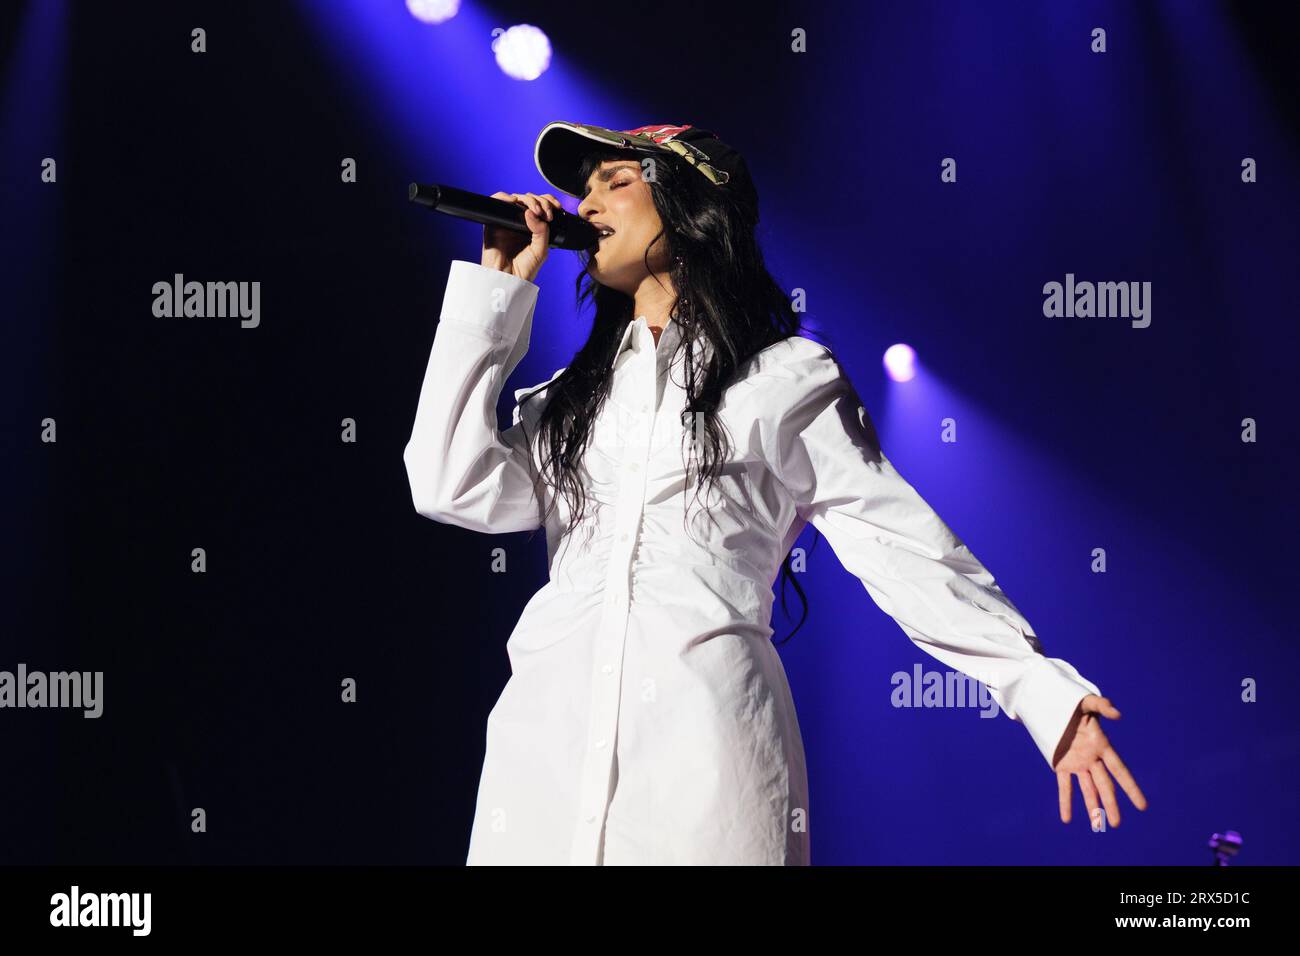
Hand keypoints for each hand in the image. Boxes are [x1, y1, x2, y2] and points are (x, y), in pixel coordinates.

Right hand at [482, 191, 563, 283]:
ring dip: (527, 199)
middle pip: (530, 199)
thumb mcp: (541, 250)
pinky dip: (503, 197)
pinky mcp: (493, 223)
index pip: (541, 206)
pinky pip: (496, 203)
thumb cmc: (524, 270)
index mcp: (533, 228)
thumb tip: (531, 212)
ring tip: (535, 210)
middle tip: (544, 213)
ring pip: (516, 198)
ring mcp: (507, 222)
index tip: (556, 208)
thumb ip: (542, 230)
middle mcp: (520, 223)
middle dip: (541, 201)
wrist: (508, 280)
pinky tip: (513, 202)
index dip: (549, 202)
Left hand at [1052, 694, 1147, 828]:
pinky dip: (1065, 802)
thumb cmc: (1074, 703)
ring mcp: (1078, 763)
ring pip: (1087, 789)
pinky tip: (1066, 818)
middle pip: (1104, 785)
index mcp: (1102, 746)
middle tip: (1116, 823)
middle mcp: (1092, 758)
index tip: (1142, 805)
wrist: (1053, 706)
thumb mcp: (1087, 702)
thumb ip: (1102, 706)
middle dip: (1111, 804)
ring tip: (1097, 825)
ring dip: (1092, 806)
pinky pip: (1064, 786)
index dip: (1130, 788)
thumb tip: (1117, 714)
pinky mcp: (1061, 765)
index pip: (1119, 771)